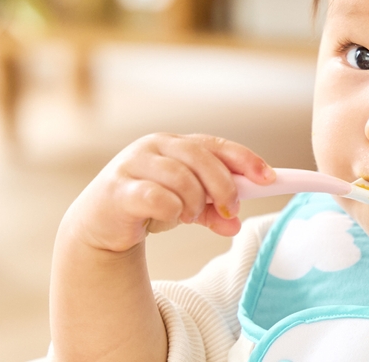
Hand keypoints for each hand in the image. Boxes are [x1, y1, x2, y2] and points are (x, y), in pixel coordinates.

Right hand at [63, 133, 275, 252]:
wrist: (99, 225)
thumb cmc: (147, 205)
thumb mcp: (187, 207)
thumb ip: (213, 212)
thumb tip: (234, 224)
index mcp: (174, 143)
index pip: (215, 145)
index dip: (245, 159)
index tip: (269, 178)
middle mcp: (153, 146)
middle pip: (200, 157)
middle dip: (223, 185)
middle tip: (230, 209)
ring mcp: (133, 165)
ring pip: (180, 177)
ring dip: (195, 202)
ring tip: (190, 216)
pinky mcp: (117, 190)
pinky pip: (156, 197)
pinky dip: (171, 211)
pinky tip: (170, 218)